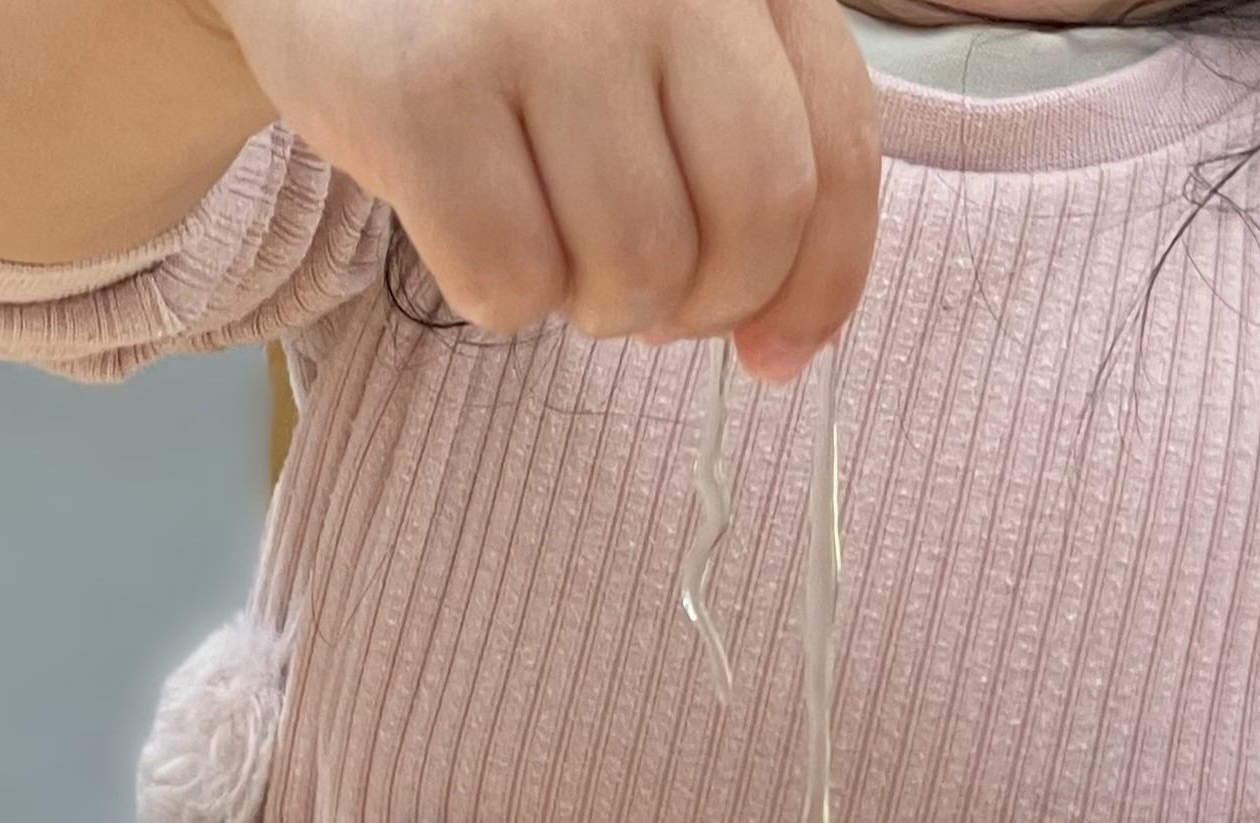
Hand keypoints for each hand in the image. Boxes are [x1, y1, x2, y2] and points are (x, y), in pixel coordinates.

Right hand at [204, 0, 878, 375]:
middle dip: (707, 303)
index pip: (836, 157)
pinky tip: (469, 235)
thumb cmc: (512, 24)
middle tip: (642, 301)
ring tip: (547, 245)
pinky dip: (498, 300)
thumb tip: (785, 351)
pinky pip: (511, 277)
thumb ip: (747, 153)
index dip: (817, 288)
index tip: (774, 353)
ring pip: (638, 261)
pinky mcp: (423, 88)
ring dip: (596, 305)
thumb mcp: (662, 41)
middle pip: (755, 216)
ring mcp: (539, 20)